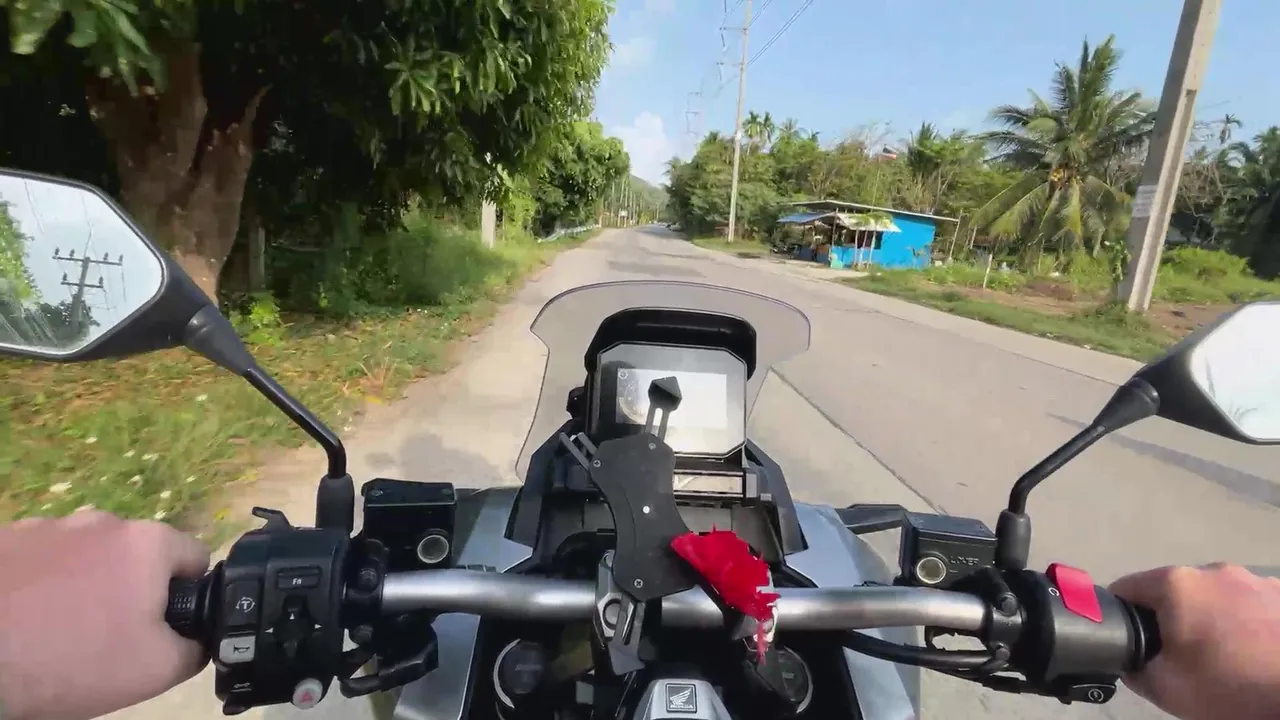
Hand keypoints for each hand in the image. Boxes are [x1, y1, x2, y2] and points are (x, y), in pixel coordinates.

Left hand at [0, 511, 210, 719]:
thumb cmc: (72, 659)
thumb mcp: (156, 670)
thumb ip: (196, 648)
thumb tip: (197, 638)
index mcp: (147, 542)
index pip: (195, 559)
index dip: (187, 598)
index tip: (160, 630)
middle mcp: (102, 521)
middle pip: (137, 558)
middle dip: (130, 592)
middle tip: (107, 638)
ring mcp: (48, 526)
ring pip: (86, 559)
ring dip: (83, 586)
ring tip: (57, 632)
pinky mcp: (5, 540)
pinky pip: (40, 562)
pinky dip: (40, 586)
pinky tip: (24, 620)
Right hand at [1109, 563, 1279, 719]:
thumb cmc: (1228, 685)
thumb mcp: (1165, 688)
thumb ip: (1133, 667)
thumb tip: (1128, 657)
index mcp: (1175, 584)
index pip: (1125, 588)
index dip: (1122, 617)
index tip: (1134, 643)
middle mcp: (1213, 570)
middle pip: (1172, 591)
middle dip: (1171, 619)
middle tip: (1183, 656)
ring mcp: (1252, 578)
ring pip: (1213, 595)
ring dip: (1210, 617)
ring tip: (1224, 654)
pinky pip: (1247, 601)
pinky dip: (1243, 619)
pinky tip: (1253, 648)